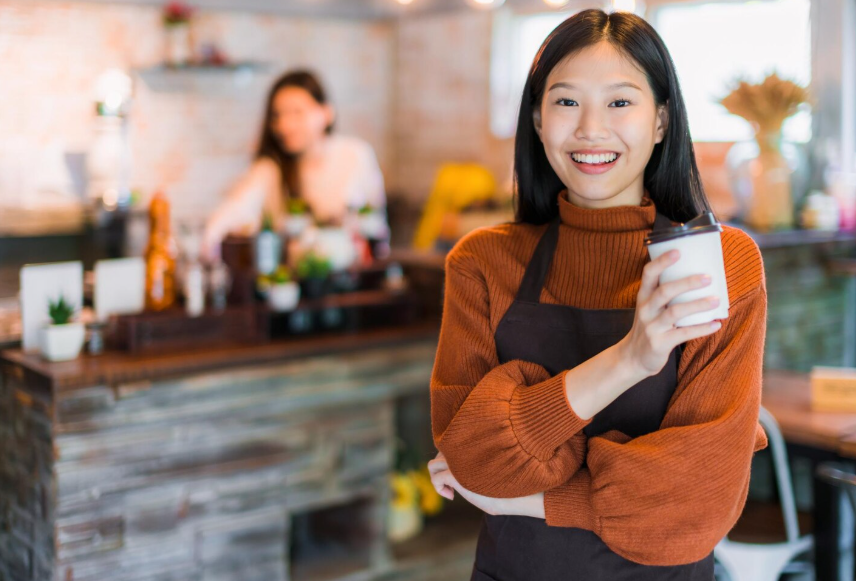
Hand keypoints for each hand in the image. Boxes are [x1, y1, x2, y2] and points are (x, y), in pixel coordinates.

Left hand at [427, 451, 544, 517]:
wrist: (518, 493)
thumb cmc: (511, 483)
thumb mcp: (494, 466)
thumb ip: (479, 462)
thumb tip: (469, 465)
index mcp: (475, 444)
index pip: (453, 443)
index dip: (453, 457)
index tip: (461, 473)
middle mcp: (464, 449)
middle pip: (441, 453)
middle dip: (445, 468)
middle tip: (455, 484)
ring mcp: (457, 460)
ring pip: (432, 465)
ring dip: (438, 478)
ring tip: (451, 490)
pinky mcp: (454, 474)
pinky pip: (435, 479)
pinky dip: (439, 488)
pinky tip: (451, 496)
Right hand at [620, 249, 722, 377]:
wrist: (633, 357)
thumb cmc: (650, 327)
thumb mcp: (650, 308)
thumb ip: (667, 294)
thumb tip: (702, 277)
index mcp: (643, 297)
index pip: (648, 274)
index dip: (662, 261)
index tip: (678, 251)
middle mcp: (645, 310)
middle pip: (664, 291)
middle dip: (687, 283)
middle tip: (708, 277)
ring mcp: (652, 327)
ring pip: (675, 312)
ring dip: (697, 305)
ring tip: (716, 300)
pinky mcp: (660, 343)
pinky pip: (683, 334)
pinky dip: (701, 329)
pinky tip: (716, 324)